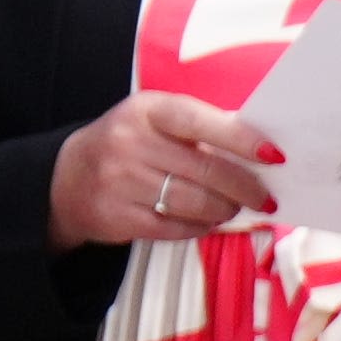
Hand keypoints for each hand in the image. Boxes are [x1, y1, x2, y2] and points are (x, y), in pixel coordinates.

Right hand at [46, 92, 278, 248]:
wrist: (65, 177)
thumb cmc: (131, 144)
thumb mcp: (157, 121)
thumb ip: (204, 128)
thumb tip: (264, 150)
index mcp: (147, 111)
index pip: (201, 122)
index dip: (242, 140)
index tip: (275, 157)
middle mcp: (129, 142)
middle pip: (207, 171)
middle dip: (246, 188)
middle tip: (265, 197)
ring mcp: (119, 181)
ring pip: (196, 203)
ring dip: (225, 210)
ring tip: (233, 207)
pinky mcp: (116, 216)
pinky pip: (177, 229)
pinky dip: (200, 227)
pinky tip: (204, 220)